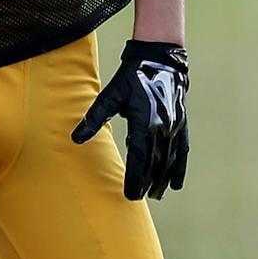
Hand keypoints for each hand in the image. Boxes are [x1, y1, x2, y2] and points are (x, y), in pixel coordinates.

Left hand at [72, 40, 189, 199]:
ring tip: (156, 195)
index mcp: (145, 122)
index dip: (135, 178)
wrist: (160, 60)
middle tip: (136, 198)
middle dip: (147, 182)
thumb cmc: (132, 77)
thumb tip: (75, 139)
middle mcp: (163, 128)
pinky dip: (179, 168)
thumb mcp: (110, 96)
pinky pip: (182, 151)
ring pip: (169, 160)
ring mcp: (175, 127)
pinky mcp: (181, 124)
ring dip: (162, 179)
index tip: (130, 195)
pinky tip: (176, 183)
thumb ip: (94, 118)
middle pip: (155, 163)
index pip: (140, 158)